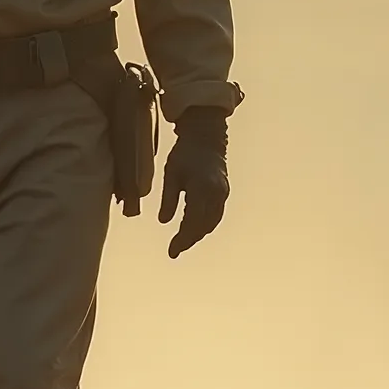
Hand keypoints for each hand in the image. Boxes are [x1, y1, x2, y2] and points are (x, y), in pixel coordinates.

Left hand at [157, 108, 229, 259]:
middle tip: (174, 250)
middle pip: (203, 226)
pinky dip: (205, 226)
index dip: (182, 239)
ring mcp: (222, 193)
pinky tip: (194, 230)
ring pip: (211, 223)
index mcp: (201, 188)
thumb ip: (169, 198)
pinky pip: (216, 215)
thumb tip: (164, 222)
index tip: (172, 251)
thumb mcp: (171, 174)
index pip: (192, 222)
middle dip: (188, 240)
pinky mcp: (224, 192)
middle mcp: (215, 193)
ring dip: (197, 235)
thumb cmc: (184, 153)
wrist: (206, 137)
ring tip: (182, 243)